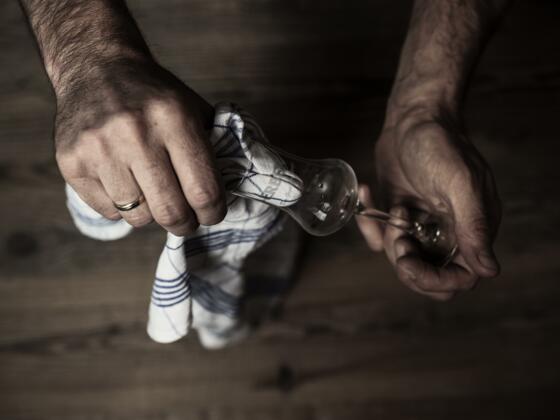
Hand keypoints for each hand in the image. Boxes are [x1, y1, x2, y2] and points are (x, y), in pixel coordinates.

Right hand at [54, 57, 225, 234]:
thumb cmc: (154, 96)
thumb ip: (215, 147)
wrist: (96, 67)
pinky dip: (123, 208)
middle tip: (187, 221)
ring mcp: (99, 149)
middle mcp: (135, 133)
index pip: (204, 191)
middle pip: (171, 212)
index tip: (213, 214)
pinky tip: (125, 183)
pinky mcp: (71, 162)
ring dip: (152, 214)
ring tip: (153, 193)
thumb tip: (228, 194)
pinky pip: (109, 212)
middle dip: (185, 225)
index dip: (214, 212)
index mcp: (174, 119)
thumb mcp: (193, 108)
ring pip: (138, 217)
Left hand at [357, 107, 500, 299]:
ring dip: (389, 239)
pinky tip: (368, 193)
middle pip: (430, 277)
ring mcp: (423, 226)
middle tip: (399, 238)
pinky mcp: (399, 216)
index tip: (408, 261)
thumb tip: (488, 270)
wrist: (412, 117)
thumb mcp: (459, 183)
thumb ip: (473, 226)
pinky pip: (380, 239)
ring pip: (402, 260)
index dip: (434, 280)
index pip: (461, 277)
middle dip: (408, 265)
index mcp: (472, 229)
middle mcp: (450, 233)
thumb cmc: (439, 143)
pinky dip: (369, 223)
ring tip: (394, 208)